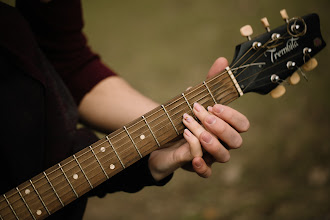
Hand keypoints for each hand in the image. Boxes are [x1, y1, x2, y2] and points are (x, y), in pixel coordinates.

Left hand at [148, 57, 249, 180]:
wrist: (161, 141)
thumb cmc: (184, 119)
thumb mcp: (194, 99)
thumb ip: (209, 83)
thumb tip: (222, 60)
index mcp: (225, 127)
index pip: (242, 125)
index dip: (231, 116)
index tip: (213, 105)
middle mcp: (222, 143)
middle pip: (236, 141)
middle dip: (220, 127)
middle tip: (201, 114)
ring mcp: (211, 157)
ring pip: (223, 156)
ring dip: (209, 141)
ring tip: (190, 128)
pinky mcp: (197, 167)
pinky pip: (207, 173)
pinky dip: (202, 165)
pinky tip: (193, 158)